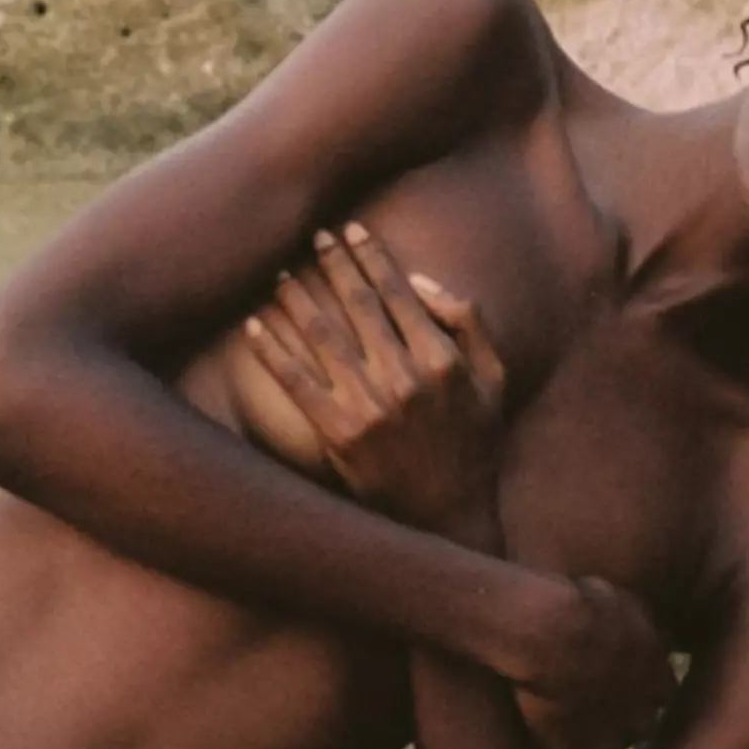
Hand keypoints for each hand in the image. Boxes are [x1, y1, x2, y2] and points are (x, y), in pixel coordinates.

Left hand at [240, 222, 509, 541]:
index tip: (352, 231)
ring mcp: (369, 407)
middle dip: (333, 265)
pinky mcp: (339, 436)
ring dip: (297, 298)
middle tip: (312, 235)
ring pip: (322, 336)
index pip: (398, 294)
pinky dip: (273, 351)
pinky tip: (255, 326)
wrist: (450, 517)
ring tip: (276, 271)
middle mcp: (404, 378)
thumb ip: (469, 325)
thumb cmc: (474, 446)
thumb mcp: (494, 381)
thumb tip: (422, 283)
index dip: (372, 258)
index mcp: (441, 360)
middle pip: (357, 306)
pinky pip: (297, 383)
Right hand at [491, 569, 674, 748]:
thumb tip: (655, 630)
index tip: (620, 675)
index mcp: (659, 681)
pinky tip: (542, 738)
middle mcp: (640, 717)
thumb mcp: (628, 604)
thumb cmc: (586, 606)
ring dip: (590, 736)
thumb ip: (643, 627)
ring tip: (563, 717)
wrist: (547, 631)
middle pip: (640, 727)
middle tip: (591, 696)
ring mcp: (606, 740)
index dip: (640, 685)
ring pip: (606, 748)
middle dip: (622, 715)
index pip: (662, 695)